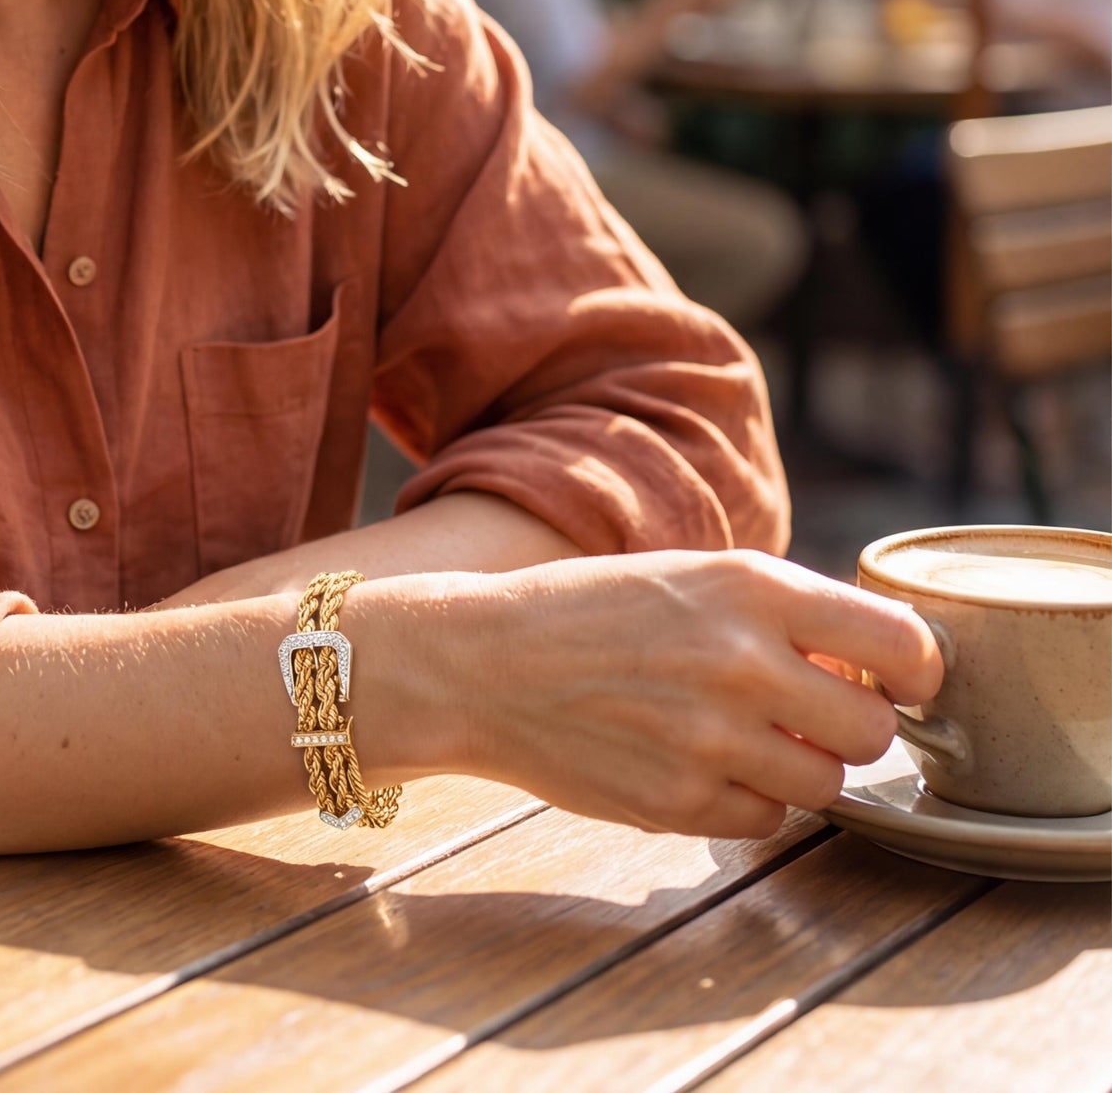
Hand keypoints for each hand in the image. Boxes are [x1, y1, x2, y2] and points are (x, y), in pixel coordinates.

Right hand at [384, 550, 940, 838]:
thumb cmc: (588, 610)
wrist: (480, 660)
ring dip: (795, 766)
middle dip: (846, 725)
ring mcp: (712, 738)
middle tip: (798, 709)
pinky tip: (693, 761)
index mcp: (750, 586)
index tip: (895, 678)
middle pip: (874, 731)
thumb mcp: (688, 574)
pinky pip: (765, 822)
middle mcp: (742, 660)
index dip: (914, 669)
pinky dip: (744, 800)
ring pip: (824, 784)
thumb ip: (781, 610)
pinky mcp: (680, 802)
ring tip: (733, 732)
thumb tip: (883, 664)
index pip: (904, 644)